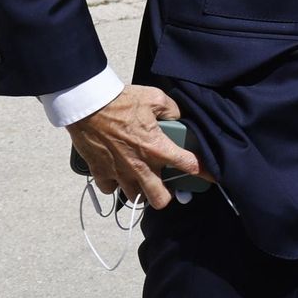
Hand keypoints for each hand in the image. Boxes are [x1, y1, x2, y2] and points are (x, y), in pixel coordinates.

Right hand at [66, 85, 203, 209]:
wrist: (87, 106)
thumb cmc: (121, 101)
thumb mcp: (155, 98)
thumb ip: (171, 110)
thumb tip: (176, 117)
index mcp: (157, 148)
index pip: (188, 166)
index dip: (204, 173)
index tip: (210, 177)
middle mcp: (140, 166)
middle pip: (159, 199)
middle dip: (166, 195)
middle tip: (165, 184)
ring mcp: (119, 173)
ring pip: (134, 197)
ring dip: (140, 190)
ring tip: (141, 178)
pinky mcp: (100, 172)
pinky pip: (110, 189)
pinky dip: (115, 184)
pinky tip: (118, 173)